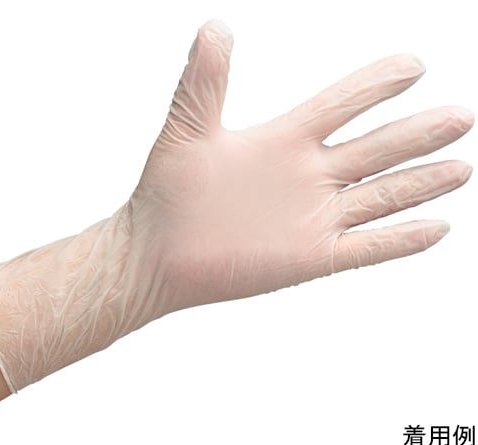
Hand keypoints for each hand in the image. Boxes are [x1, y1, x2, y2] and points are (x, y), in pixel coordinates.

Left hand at [128, 19, 473, 312]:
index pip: (341, 105)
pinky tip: (437, 228)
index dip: (376, 85)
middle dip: (417, 134)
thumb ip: (205, 81)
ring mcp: (312, 218)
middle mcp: (306, 177)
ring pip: (380, 197)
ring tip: (460, 165)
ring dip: (421, 182)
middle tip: (460, 116)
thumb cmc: (166, 194)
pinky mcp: (311, 257)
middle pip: (375, 150)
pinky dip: (401, 240)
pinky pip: (366, 248)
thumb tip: (215, 27)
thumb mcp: (187, 129)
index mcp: (283, 141)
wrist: (156, 253)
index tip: (413, 65)